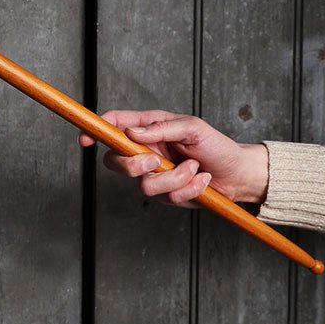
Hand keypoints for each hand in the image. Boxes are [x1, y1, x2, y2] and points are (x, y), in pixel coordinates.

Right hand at [78, 110, 268, 206]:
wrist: (239, 174)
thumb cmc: (216, 146)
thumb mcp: (192, 128)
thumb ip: (161, 128)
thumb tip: (131, 131)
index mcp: (149, 129)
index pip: (114, 126)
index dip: (95, 131)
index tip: (86, 138)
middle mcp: (146, 152)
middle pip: (115, 161)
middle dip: (133, 166)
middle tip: (155, 162)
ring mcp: (154, 175)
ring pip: (143, 184)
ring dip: (174, 178)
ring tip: (194, 169)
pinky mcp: (166, 194)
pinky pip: (166, 197)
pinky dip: (188, 189)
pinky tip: (201, 181)